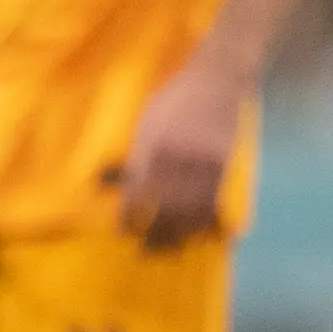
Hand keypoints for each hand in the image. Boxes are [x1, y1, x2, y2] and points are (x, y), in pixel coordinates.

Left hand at [118, 46, 247, 245]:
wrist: (217, 79)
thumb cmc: (174, 100)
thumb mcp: (146, 122)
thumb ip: (135, 155)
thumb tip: (107, 184)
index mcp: (152, 142)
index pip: (138, 188)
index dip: (130, 213)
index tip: (123, 230)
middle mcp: (177, 152)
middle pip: (166, 202)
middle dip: (157, 230)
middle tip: (146, 252)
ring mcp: (204, 157)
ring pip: (192, 204)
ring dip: (182, 231)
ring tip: (172, 249)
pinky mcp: (225, 160)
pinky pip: (216, 196)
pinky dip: (208, 217)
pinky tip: (203, 233)